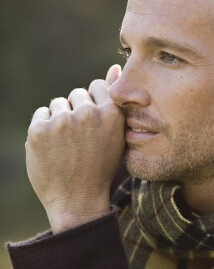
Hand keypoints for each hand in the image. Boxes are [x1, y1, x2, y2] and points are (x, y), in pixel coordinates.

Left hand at [26, 65, 124, 232]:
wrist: (77, 201)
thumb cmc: (101, 170)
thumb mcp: (117, 137)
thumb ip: (115, 102)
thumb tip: (114, 67)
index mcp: (111, 114)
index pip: (98, 86)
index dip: (95, 105)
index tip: (94, 125)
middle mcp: (87, 113)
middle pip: (77, 95)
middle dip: (77, 112)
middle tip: (81, 142)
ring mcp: (62, 121)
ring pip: (58, 104)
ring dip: (61, 120)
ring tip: (68, 146)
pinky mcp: (39, 130)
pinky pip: (41, 114)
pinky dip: (45, 129)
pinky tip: (54, 148)